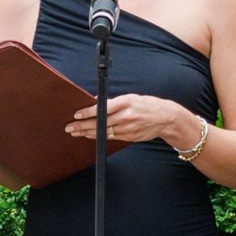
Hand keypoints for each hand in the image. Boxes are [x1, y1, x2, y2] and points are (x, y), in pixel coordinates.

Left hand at [65, 93, 190, 146]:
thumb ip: (114, 101)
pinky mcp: (129, 137)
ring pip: (103, 132)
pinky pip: (110, 137)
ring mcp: (128, 128)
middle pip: (99, 123)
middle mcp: (126, 116)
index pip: (102, 108)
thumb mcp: (131, 98)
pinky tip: (89, 135)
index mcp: (126, 103)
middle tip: (70, 127)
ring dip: (87, 133)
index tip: (77, 114)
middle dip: (82, 125)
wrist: (166, 118)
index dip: (88, 112)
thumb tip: (96, 101)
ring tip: (76, 132)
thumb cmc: (147, 105)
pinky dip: (98, 136)